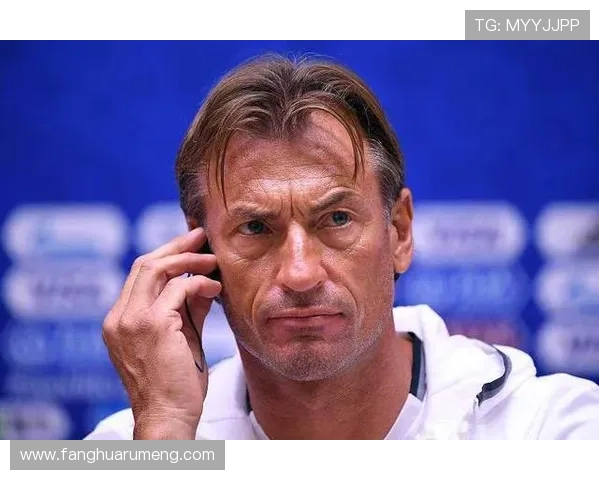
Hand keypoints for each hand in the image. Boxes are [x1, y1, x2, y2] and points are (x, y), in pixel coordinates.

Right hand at [102, 227, 220, 438]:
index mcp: (119, 321)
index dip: (166, 255)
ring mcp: (131, 321)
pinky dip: (199, 282)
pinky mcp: (152, 325)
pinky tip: (215, 288)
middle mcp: (119, 318)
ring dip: (189, 259)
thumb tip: (202, 280)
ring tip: (213, 259)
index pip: (139, 275)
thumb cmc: (176, 384)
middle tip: (201, 235)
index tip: (190, 244)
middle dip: (176, 246)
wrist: (169, 417)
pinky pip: (178, 288)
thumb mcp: (180, 339)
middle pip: (144, 263)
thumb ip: (186, 309)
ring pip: (156, 268)